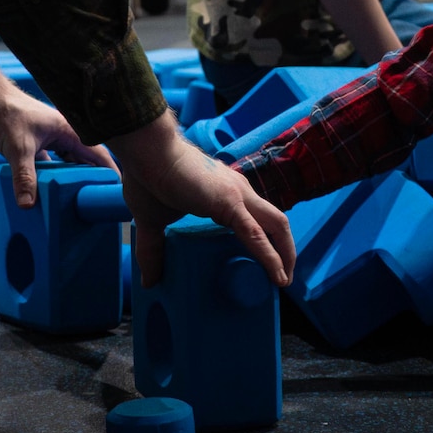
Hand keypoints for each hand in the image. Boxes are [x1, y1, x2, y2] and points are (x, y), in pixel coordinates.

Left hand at [0, 65, 115, 206]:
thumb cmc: (4, 111)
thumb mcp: (18, 148)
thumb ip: (25, 177)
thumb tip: (29, 204)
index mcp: (68, 130)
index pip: (98, 154)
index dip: (110, 172)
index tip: (116, 191)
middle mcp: (63, 134)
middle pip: (85, 161)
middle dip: (92, 179)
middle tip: (98, 202)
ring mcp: (48, 139)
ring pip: (66, 163)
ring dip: (69, 179)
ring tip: (77, 200)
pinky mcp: (34, 144)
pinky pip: (48, 164)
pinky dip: (48, 177)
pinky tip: (47, 191)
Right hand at [110, 113, 294, 289]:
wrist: (146, 151)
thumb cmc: (147, 177)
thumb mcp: (152, 221)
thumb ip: (152, 249)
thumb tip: (148, 280)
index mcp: (224, 194)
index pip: (256, 219)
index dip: (265, 242)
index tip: (265, 267)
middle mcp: (238, 191)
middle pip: (276, 222)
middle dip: (284, 250)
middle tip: (281, 278)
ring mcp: (238, 194)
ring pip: (277, 225)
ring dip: (285, 254)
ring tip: (283, 280)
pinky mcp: (231, 202)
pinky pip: (257, 234)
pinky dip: (270, 256)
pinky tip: (276, 275)